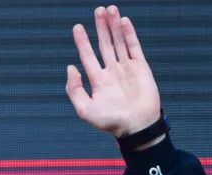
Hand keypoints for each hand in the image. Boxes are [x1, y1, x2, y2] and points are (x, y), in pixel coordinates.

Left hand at [66, 6, 161, 137]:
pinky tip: (123, 21)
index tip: (77, 27)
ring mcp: (126, 68)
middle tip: (97, 10)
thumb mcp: (85, 109)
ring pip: (119, 42)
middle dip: (100, 27)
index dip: (82, 41)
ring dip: (114, 26)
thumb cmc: (111, 122)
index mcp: (98, 80)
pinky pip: (134, 47)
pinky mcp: (141, 67)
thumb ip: (74, 90)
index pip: (88, 56)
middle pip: (104, 44)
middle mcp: (112, 71)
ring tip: (109, 10)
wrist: (136, 126)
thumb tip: (70, 68)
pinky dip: (129, 34)